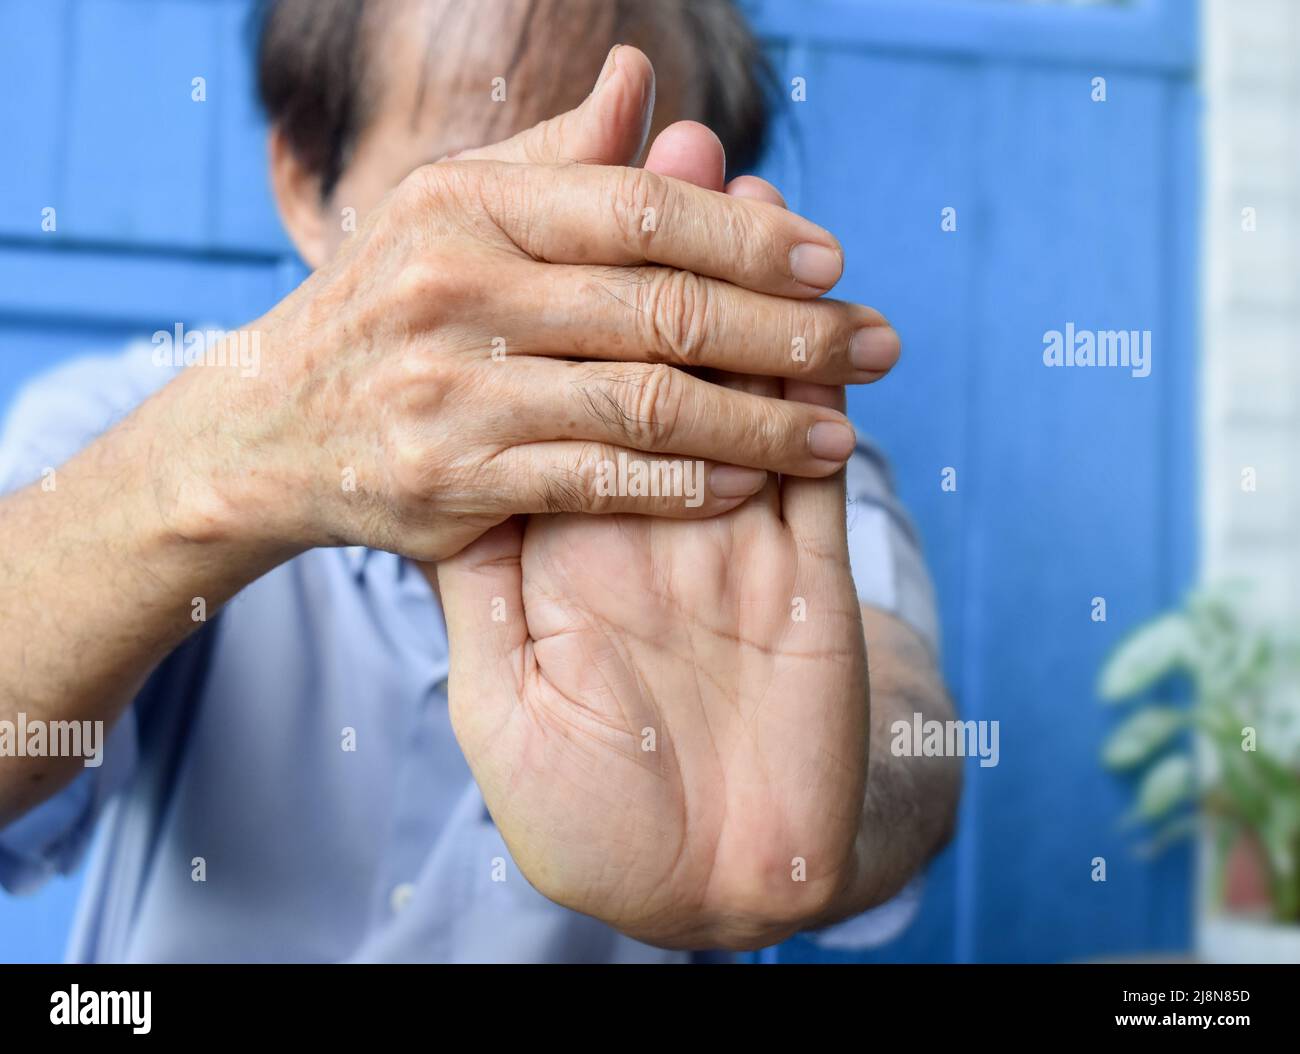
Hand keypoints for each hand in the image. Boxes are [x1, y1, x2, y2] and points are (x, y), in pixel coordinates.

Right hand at [166, 47, 897, 564]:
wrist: (272, 424)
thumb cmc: (388, 303)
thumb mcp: (453, 210)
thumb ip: (559, 158)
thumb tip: (645, 81)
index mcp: (467, 204)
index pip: (639, 210)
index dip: (747, 237)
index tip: (832, 262)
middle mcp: (457, 290)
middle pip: (661, 309)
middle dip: (787, 333)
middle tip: (877, 346)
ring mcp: (454, 392)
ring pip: (644, 405)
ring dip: (759, 421)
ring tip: (842, 432)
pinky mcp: (454, 485)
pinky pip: (599, 484)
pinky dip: (687, 486)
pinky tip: (754, 482)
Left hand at [438, 106, 873, 948]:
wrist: (713, 891)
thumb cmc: (595, 827)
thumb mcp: (505, 707)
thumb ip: (485, 593)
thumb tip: (455, 483)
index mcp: (567, 547)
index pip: (570, 395)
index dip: (576, 306)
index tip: (566, 217)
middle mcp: (651, 525)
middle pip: (665, 367)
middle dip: (676, 265)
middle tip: (684, 153)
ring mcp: (736, 542)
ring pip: (752, 394)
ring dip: (759, 302)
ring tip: (760, 200)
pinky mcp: (812, 574)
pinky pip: (821, 468)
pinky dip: (822, 395)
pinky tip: (822, 321)